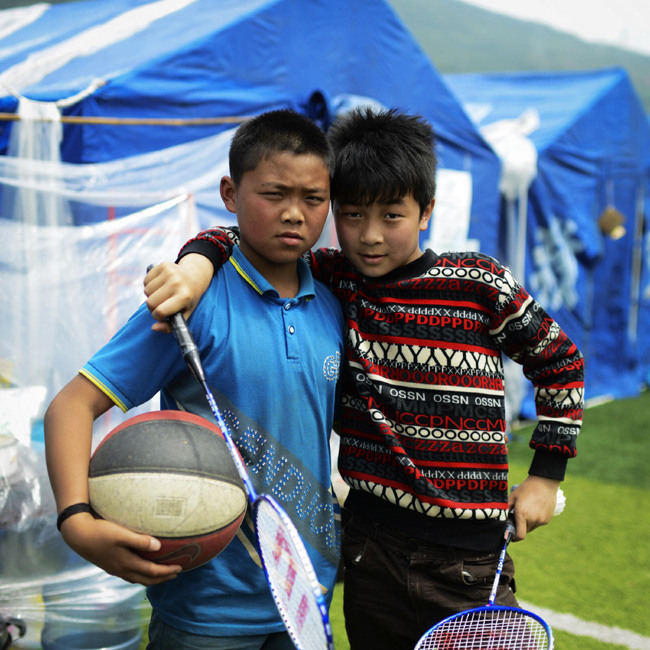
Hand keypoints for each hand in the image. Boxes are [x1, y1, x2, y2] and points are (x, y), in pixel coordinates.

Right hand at [60, 512, 181, 585]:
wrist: (78, 535)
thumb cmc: (101, 532)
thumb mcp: (121, 534)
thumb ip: (140, 541)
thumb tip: (158, 547)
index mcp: (126, 563)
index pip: (152, 571)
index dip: (166, 571)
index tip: (180, 567)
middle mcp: (121, 570)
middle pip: (146, 579)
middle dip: (162, 578)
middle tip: (176, 574)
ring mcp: (114, 569)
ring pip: (137, 579)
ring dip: (151, 579)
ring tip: (161, 575)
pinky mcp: (109, 565)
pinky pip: (129, 576)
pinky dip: (139, 576)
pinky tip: (140, 571)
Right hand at [144, 258, 209, 331]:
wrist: (194, 277)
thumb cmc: (188, 299)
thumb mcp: (184, 314)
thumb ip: (170, 326)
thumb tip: (154, 327)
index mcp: (184, 296)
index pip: (160, 311)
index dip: (157, 316)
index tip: (161, 314)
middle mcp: (177, 283)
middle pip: (150, 303)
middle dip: (153, 307)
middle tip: (161, 304)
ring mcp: (170, 272)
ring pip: (146, 291)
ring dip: (151, 295)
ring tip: (162, 293)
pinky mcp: (163, 265)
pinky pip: (146, 280)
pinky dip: (150, 285)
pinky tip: (160, 285)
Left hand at [508, 475, 560, 540]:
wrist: (544, 483)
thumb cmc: (526, 489)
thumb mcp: (513, 497)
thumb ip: (506, 509)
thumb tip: (500, 518)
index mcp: (522, 514)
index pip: (520, 535)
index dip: (515, 537)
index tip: (511, 535)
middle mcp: (533, 519)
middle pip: (524, 531)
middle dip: (520, 526)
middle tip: (517, 517)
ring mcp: (541, 520)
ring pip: (531, 527)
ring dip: (527, 523)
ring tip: (527, 510)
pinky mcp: (547, 519)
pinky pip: (538, 523)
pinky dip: (535, 520)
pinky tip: (534, 509)